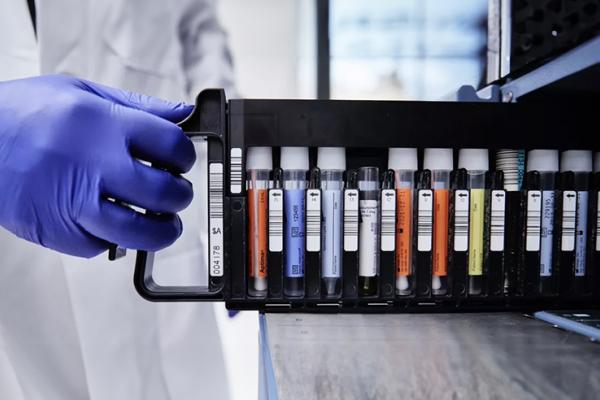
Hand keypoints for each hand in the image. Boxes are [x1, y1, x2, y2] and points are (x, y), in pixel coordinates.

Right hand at [0, 75, 195, 256]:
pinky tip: (111, 222)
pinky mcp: (56, 230)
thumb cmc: (21, 113)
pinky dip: (113, 239)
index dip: (185, 156)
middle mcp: (93, 165)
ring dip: (161, 231)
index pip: (171, 145)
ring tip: (163, 222)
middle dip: (180, 196)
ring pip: (139, 232)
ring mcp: (73, 202)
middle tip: (176, 193)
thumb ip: (137, 105)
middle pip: (163, 193)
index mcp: (103, 125)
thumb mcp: (81, 92)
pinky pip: (101, 246)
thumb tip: (181, 113)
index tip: (181, 161)